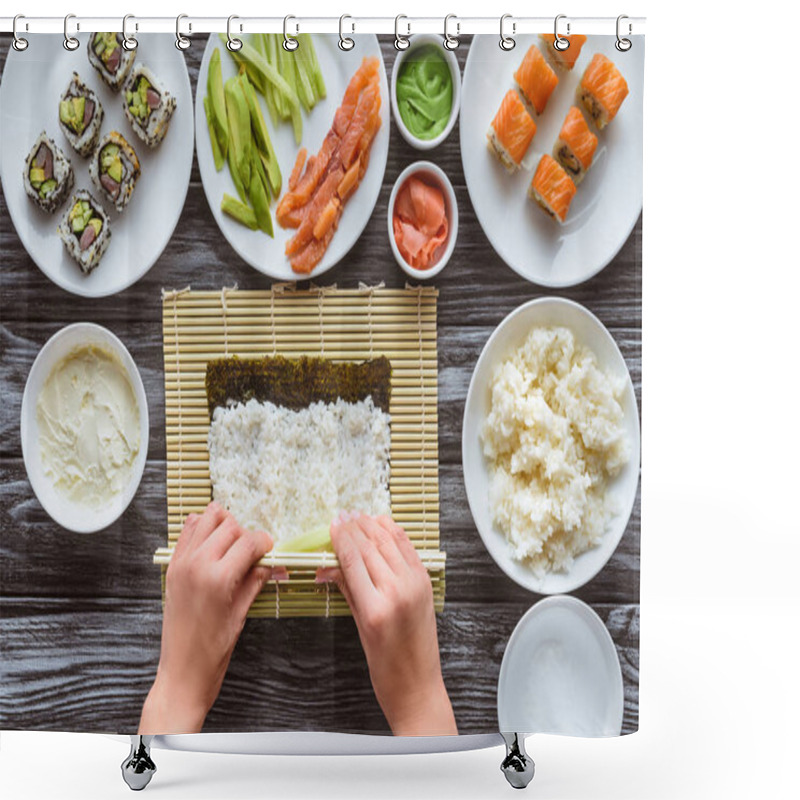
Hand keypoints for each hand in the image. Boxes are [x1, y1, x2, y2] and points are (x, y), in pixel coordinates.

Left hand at [139, 502, 281, 733]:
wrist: (182, 671)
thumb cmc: (213, 650)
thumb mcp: (241, 613)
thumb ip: (255, 580)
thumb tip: (269, 562)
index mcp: (218, 578)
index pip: (249, 542)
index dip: (264, 543)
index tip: (270, 550)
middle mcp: (197, 564)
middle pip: (229, 526)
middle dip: (245, 535)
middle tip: (251, 554)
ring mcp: (181, 564)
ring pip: (206, 518)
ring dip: (223, 527)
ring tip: (231, 547)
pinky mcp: (172, 568)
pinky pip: (187, 531)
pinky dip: (202, 531)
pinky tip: (212, 547)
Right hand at [317, 513, 456, 735]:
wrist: (418, 685)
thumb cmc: (385, 667)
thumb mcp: (358, 627)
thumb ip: (346, 590)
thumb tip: (329, 566)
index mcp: (375, 608)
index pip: (353, 559)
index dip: (340, 538)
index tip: (332, 526)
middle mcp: (397, 592)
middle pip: (370, 546)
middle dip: (354, 529)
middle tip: (341, 518)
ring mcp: (415, 585)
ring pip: (390, 542)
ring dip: (373, 526)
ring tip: (358, 517)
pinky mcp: (426, 582)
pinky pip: (408, 549)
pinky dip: (394, 533)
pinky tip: (382, 526)